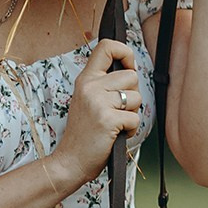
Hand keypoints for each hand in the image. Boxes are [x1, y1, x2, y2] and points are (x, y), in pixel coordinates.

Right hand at [44, 40, 141, 189]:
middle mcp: (90, 86)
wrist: (70, 161)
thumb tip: (131, 69)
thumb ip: (104, 83)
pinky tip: (115, 135)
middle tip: (116, 111)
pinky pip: (135, 119)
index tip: (128, 66)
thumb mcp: (87, 100)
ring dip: (131, 114)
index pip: (106, 46)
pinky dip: (131, 130)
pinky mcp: (107, 120)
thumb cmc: (84, 133)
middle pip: (132, 76)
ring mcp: (98, 102)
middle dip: (132, 95)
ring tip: (114, 123)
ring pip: (137, 97)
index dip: (125, 52)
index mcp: (85, 79)